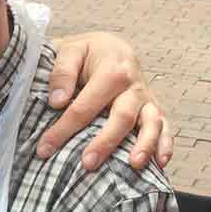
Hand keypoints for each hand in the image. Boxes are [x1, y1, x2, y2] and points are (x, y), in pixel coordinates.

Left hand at [39, 31, 171, 171]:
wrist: (111, 47)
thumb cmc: (87, 53)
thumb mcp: (70, 50)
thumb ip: (62, 72)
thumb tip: (58, 101)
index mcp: (112, 69)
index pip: (85, 104)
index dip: (64, 128)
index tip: (45, 148)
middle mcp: (134, 84)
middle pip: (122, 116)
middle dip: (105, 142)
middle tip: (87, 163)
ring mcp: (147, 98)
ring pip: (151, 122)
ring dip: (144, 144)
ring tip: (134, 164)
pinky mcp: (154, 108)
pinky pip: (165, 127)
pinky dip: (165, 144)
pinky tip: (160, 163)